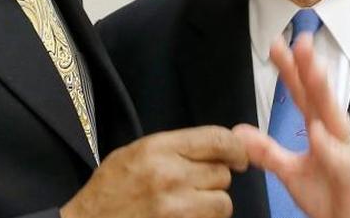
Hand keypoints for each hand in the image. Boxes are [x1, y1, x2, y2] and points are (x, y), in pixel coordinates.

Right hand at [61, 126, 248, 217]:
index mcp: (158, 148)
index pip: (217, 140)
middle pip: (223, 173)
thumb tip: (221, 144)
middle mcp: (171, 175)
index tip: (239, 157)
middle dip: (215, 180)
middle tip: (196, 185)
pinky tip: (184, 217)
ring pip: (222, 202)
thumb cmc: (110, 189)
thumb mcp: (135, 153)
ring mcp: (177, 208)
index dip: (236, 148)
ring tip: (189, 205)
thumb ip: (176, 147)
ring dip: (212, 204)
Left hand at [233, 34, 349, 217]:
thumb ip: (268, 151)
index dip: (291, 70)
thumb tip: (239, 132)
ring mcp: (347, 155)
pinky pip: (342, 161)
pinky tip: (319, 131)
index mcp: (322, 130)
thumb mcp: (291, 171)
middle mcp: (336, 136)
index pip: (304, 95)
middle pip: (321, 97)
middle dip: (311, 68)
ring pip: (336, 120)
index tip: (278, 45)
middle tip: (301, 42)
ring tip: (312, 70)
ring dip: (324, 94)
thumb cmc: (330, 195)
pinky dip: (330, 147)